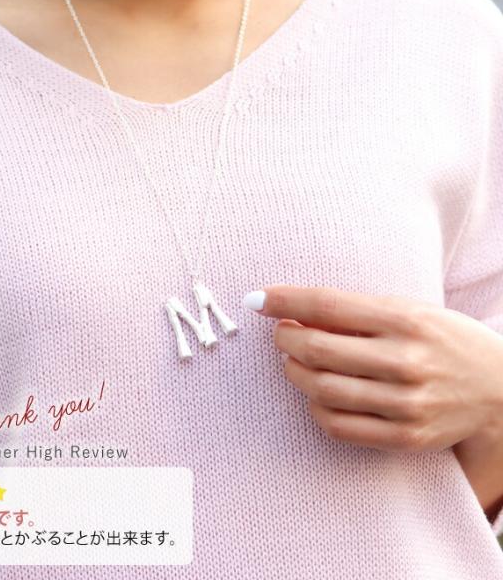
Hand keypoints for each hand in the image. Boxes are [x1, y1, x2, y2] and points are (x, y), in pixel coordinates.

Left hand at [244, 285, 502, 452]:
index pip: (328, 305)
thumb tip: (291, 313)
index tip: (257, 298)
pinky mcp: (406, 437)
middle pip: (317, 350)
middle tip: (280, 334)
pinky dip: (314, 407)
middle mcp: (406, 362)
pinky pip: (338, 425)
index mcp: (405, 320)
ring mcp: (407, 404)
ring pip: (321, 390)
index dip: (284, 300)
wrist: (498, 388)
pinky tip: (316, 392)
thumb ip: (354, 312)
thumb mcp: (406, 311)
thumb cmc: (441, 339)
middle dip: (284, 340)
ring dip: (294, 373)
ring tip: (294, 361)